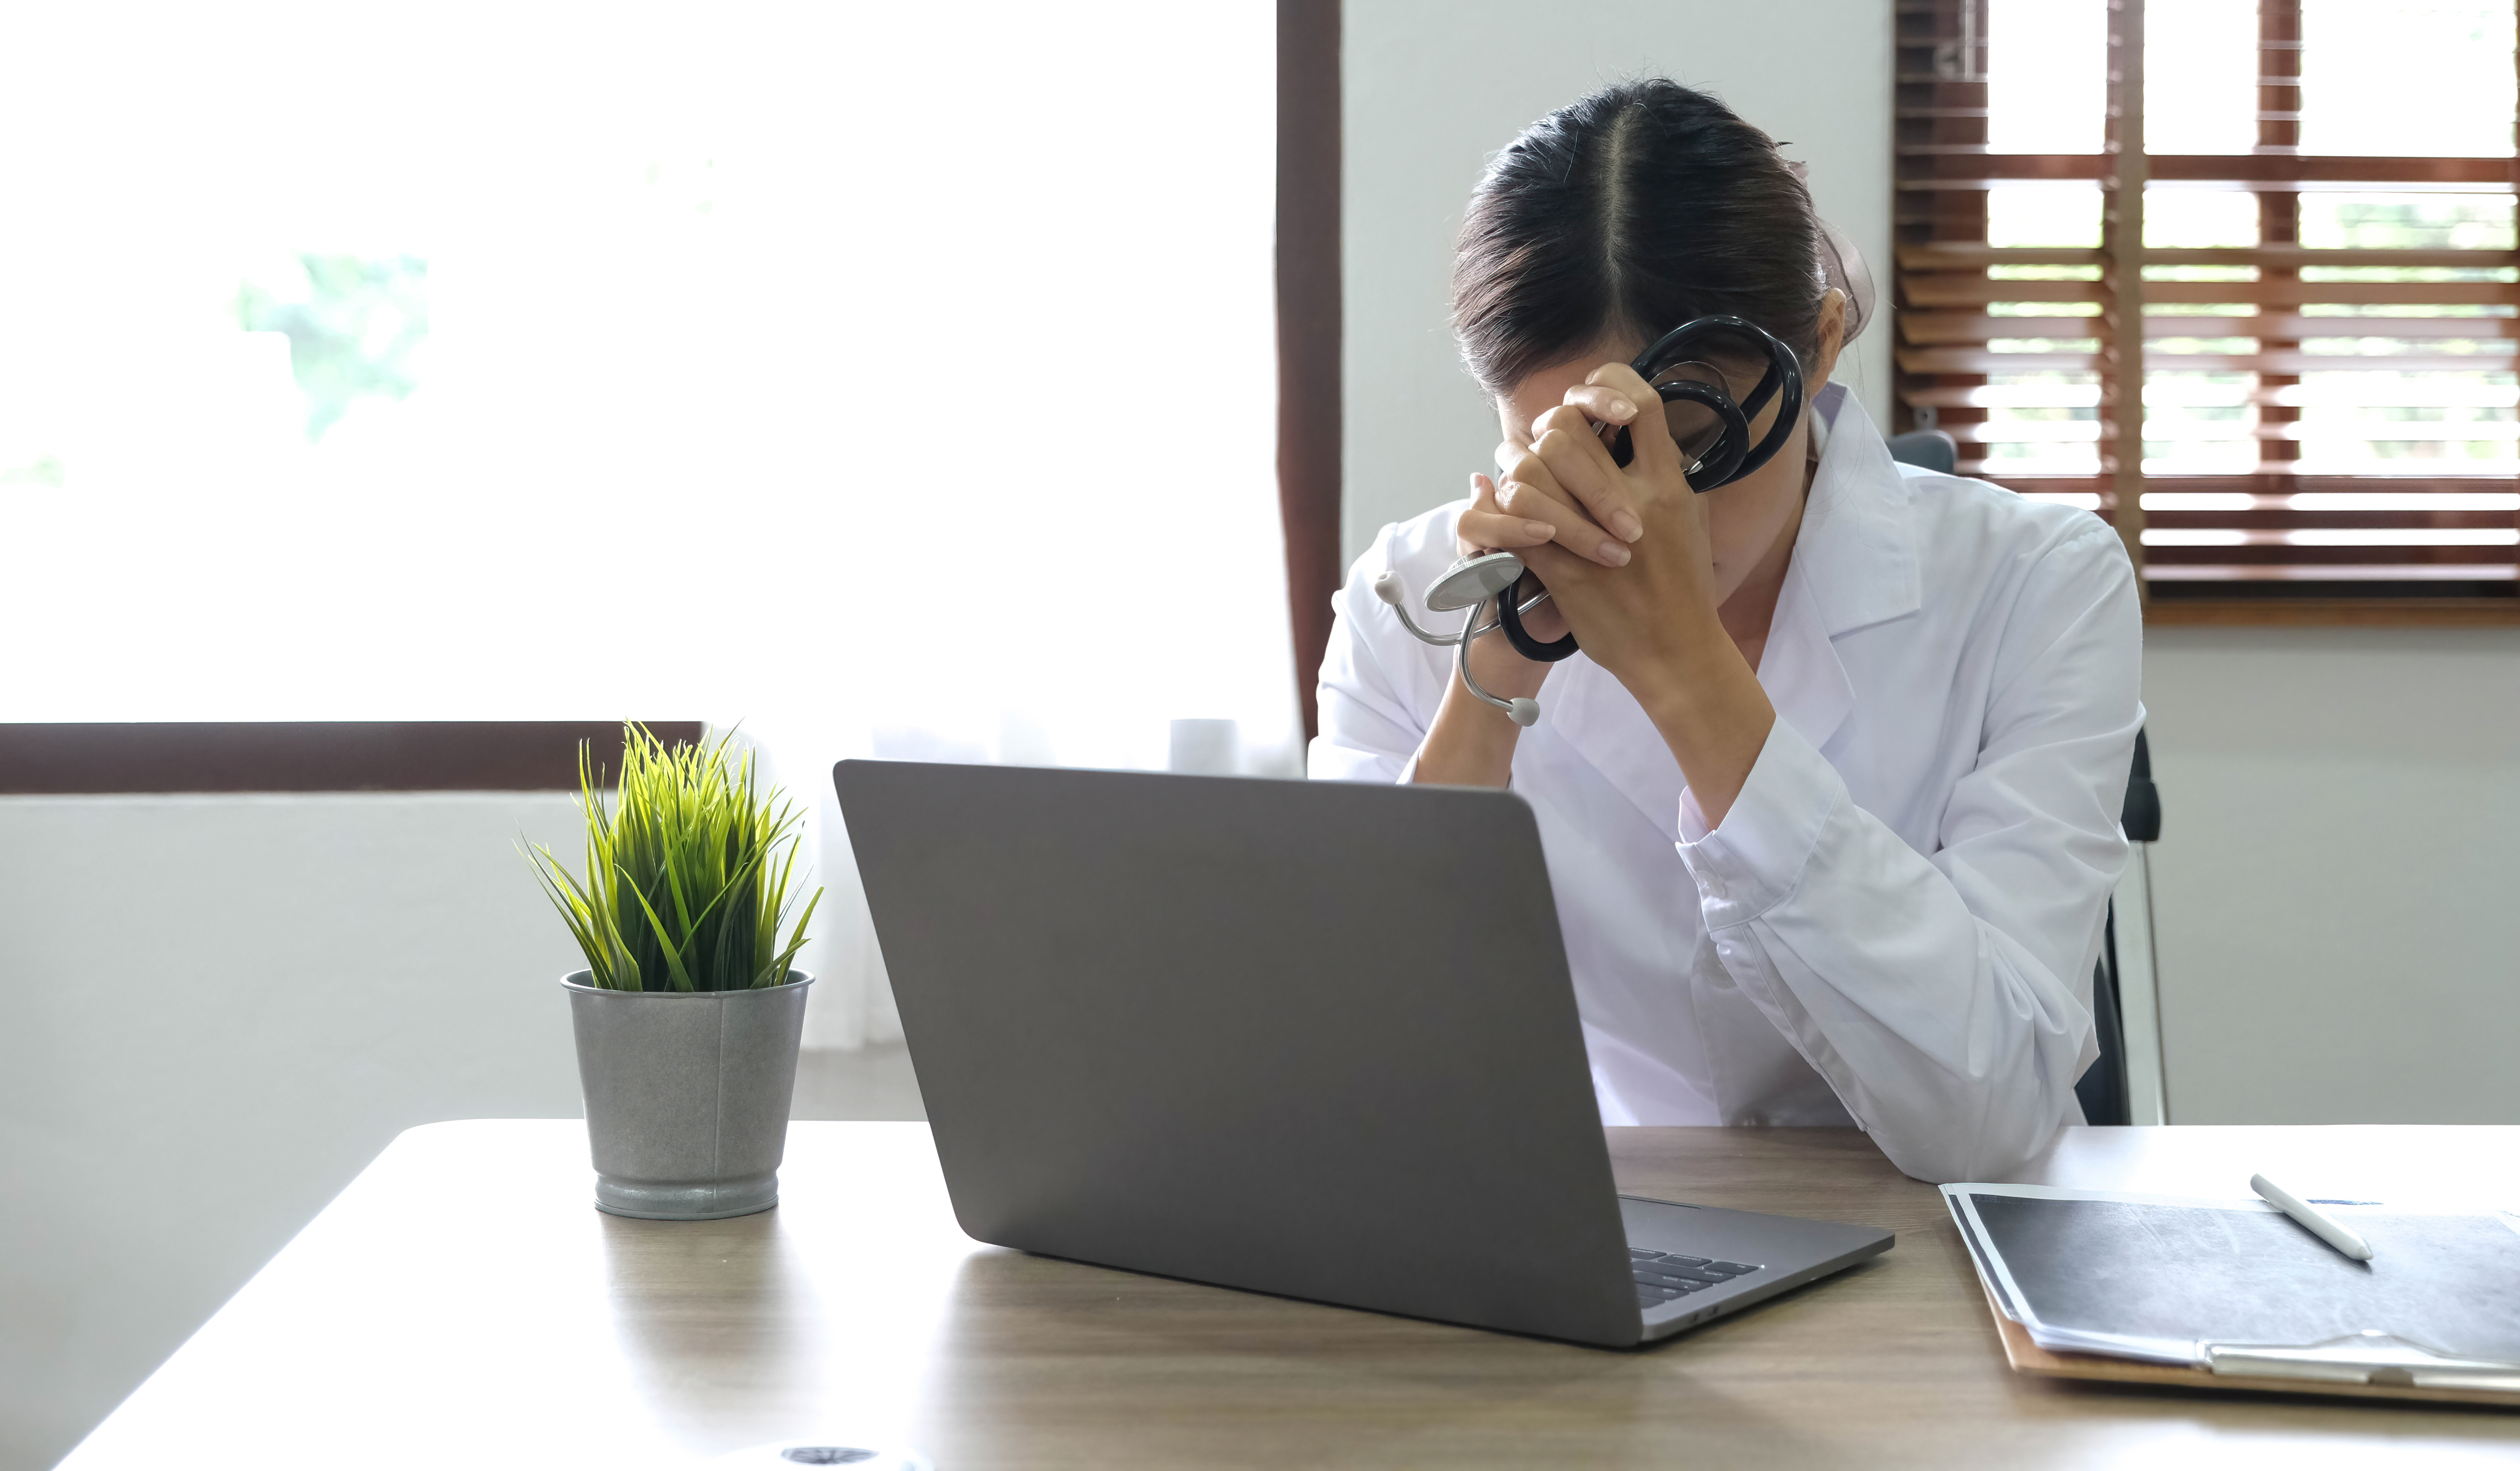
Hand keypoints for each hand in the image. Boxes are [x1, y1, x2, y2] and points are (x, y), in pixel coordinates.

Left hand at [1511, 361, 1726, 685]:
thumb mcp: (1691, 518)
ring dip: (1515, 475)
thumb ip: (1668, 474)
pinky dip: (1502, 521)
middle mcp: (1634, 502)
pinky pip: (1515, 530)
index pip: (1642, 403)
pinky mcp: (1562, 573)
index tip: (1591, 400)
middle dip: (1544, 434)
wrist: (1676, 651)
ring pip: (1527, 475)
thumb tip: (1646, 433)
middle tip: (1541, 448)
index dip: (1608, 388)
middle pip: (1565, 431)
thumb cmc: (1686, 587)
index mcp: (1668, 483)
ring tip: (1520, 485)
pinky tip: (1508, 523)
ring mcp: (1593, 537)